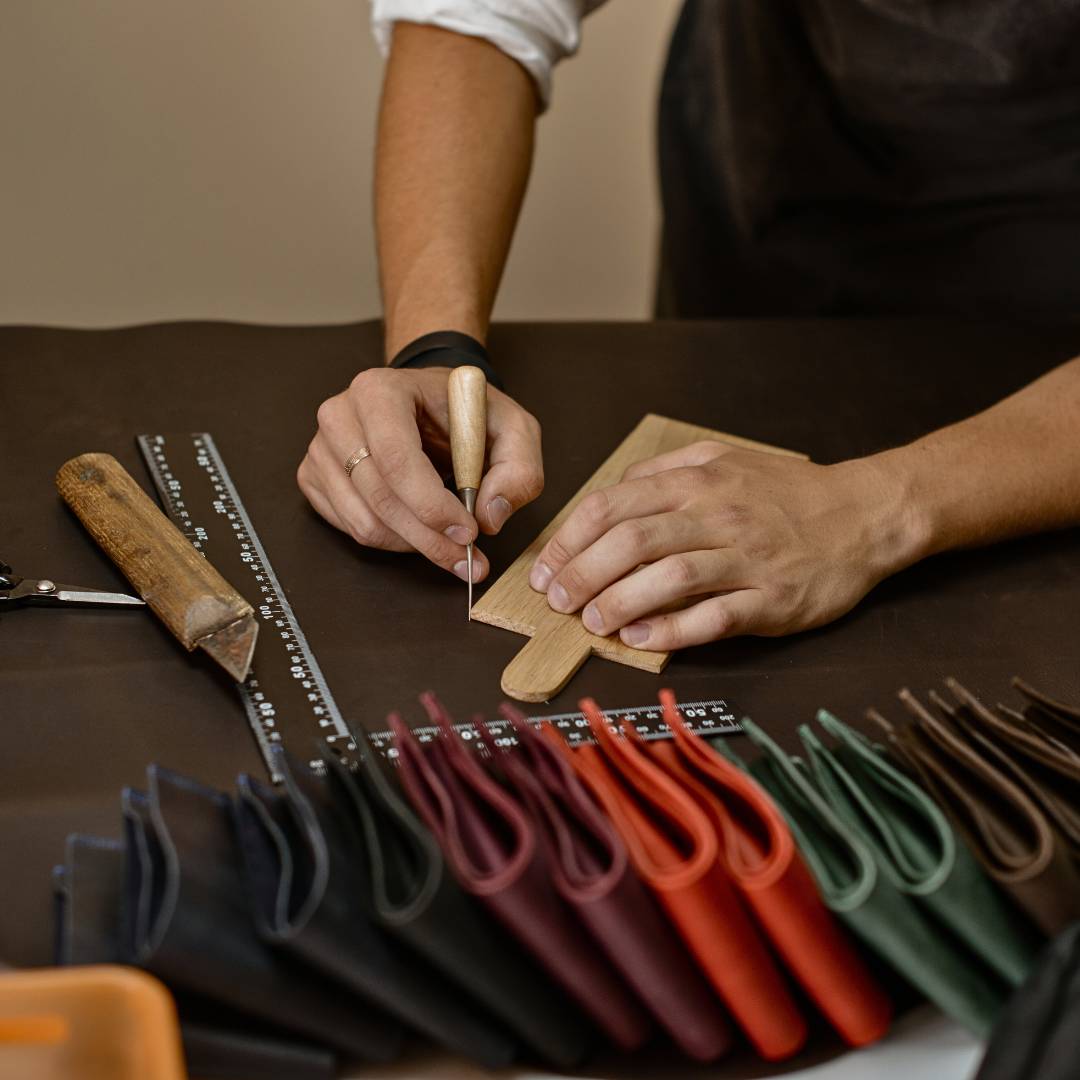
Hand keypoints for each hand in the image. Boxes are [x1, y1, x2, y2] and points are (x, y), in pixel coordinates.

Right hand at [298, 366, 542, 579]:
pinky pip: (351, 528)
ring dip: (412, 545)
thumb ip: (518, 469)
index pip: (397, 458)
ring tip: (449, 544)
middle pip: (380, 497)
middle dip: (429, 538)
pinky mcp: (316, 477)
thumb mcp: (513, 428)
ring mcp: (321, 448)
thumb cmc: (466, 412)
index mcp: (381, 391)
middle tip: (467, 558)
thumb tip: (489, 516)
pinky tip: (419, 529)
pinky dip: (391, 541)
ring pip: (364, 522)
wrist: (431, 402)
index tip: (469, 532)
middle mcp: (340, 416)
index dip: (431, 505)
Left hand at [529, 441, 916, 648]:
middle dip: (582, 574)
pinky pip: (713, 616)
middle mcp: (718, 514)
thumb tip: (611, 496)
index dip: (570, 540)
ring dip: (619, 603)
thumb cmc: (784, 491)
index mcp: (697, 480)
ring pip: (669, 579)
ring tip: (592, 622)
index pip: (613, 506)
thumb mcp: (722, 460)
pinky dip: (671, 630)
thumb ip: (664, 472)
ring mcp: (746, 558)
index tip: (547, 568)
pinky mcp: (772, 599)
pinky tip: (641, 638)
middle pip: (631, 542)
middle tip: (557, 601)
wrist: (863, 514)